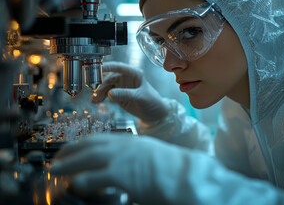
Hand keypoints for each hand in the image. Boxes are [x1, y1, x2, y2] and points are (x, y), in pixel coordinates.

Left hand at [50, 133, 188, 202]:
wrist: (186, 174)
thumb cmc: (172, 168)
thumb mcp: (149, 156)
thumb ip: (133, 159)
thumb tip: (121, 168)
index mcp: (131, 142)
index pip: (100, 138)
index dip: (82, 144)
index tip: (72, 149)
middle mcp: (124, 146)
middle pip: (90, 144)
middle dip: (70, 151)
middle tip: (57, 159)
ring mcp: (122, 158)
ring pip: (87, 157)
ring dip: (68, 163)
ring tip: (56, 170)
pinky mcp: (122, 174)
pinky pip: (94, 177)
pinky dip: (81, 180)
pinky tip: (74, 185)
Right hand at [92, 61, 168, 121]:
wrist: (154, 113)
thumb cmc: (152, 101)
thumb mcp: (141, 97)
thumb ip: (126, 94)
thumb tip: (111, 93)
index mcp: (134, 73)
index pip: (119, 67)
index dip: (108, 66)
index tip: (97, 68)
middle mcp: (126, 78)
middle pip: (109, 77)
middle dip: (100, 85)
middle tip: (94, 92)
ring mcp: (121, 86)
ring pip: (106, 87)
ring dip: (99, 93)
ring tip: (94, 101)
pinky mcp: (118, 95)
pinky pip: (106, 94)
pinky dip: (100, 98)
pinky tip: (95, 102)